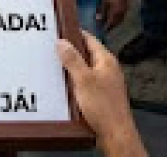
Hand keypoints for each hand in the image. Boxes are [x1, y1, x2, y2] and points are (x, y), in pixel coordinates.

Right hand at [57, 33, 144, 155]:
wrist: (115, 136)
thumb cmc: (103, 106)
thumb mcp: (83, 79)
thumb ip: (72, 59)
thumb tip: (61, 41)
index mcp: (106, 60)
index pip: (88, 38)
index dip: (73, 33)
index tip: (57, 30)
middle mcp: (108, 69)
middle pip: (85, 54)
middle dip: (69, 52)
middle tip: (50, 49)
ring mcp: (105, 83)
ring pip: (84, 70)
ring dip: (70, 69)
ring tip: (53, 67)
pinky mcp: (101, 97)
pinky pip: (85, 83)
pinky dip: (74, 82)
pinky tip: (63, 87)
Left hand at [96, 0, 127, 30]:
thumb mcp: (105, 1)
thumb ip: (102, 11)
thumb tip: (98, 19)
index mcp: (116, 14)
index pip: (110, 24)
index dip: (106, 27)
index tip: (101, 30)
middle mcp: (121, 14)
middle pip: (115, 24)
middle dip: (110, 26)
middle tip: (104, 28)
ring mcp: (125, 11)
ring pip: (119, 21)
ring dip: (114, 23)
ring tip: (108, 24)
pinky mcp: (126, 8)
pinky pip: (121, 17)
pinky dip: (117, 19)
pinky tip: (114, 17)